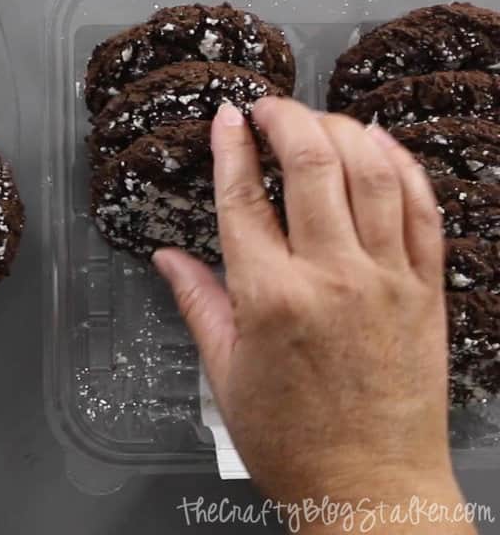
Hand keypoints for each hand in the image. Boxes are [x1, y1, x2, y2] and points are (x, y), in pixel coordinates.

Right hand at [154, 98, 473, 533]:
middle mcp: (331, 277)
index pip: (244, 198)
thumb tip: (167, 258)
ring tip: (318, 120)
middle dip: (287, 119)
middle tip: (268, 107)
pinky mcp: (427, 290)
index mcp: (270, 298)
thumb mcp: (224, 373)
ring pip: (372, 174)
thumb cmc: (292, 440)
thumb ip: (198, 303)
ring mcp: (387, 280)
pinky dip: (403, 167)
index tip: (225, 117)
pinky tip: (382, 145)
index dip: (231, 148)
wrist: (372, 488)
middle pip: (312, 166)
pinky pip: (423, 210)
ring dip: (343, 131)